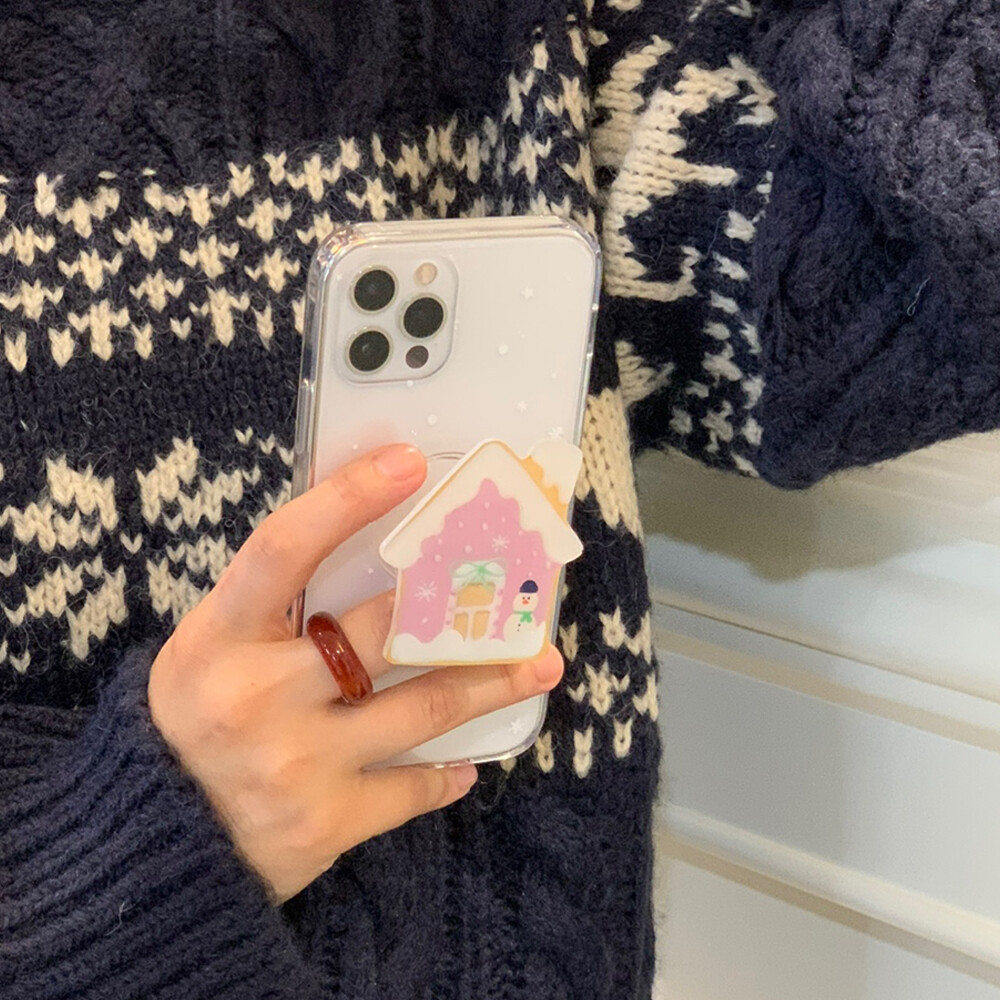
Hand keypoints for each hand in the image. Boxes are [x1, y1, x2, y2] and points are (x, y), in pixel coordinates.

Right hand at [148, 444, 563, 902]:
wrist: (157, 848)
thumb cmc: (196, 723)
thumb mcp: (214, 649)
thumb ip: (278, 605)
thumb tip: (371, 542)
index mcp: (218, 638)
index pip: (284, 549)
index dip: (346, 499)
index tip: (408, 463)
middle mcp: (256, 695)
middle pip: (380, 629)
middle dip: (458, 607)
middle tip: (521, 589)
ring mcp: (295, 762)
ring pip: (422, 707)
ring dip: (491, 684)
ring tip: (540, 666)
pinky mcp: (325, 822)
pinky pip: (410, 789)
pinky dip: (445, 774)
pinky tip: (466, 764)